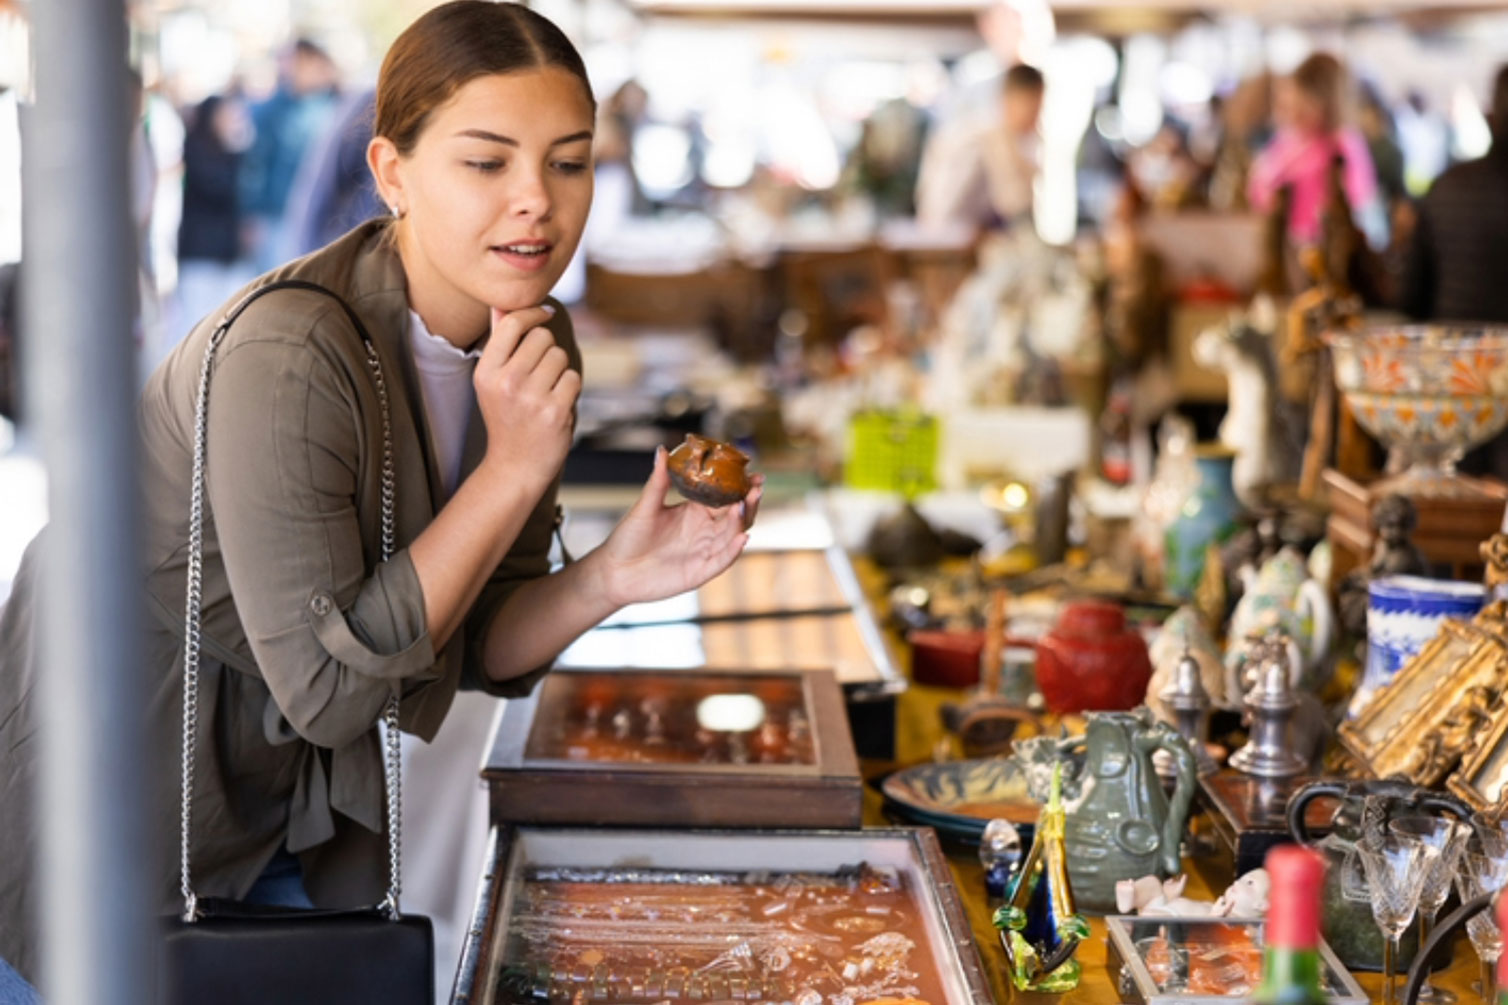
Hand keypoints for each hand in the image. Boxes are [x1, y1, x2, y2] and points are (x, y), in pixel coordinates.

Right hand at [474, 305, 580, 493]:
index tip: (545, 313)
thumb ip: (499, 343)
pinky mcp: (555, 411)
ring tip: (545, 392)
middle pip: (542, 337)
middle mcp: (507, 382)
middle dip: (547, 349)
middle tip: (539, 374)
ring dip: (560, 370)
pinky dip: (569, 389)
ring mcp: (531, 398)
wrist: (515, 466)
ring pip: (561, 356)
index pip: (513, 323)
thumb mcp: (492, 382)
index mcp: (486, 371)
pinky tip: (556, 405)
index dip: (533, 313)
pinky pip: (573, 378)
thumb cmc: (506, 418)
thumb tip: (502, 306)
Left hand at [595, 445, 763, 607]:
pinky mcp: (700, 572)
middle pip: (736, 516)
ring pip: (732, 536)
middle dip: (748, 502)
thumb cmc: (629, 537)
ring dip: (741, 522)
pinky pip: (722, 561)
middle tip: (756, 488)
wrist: (615, 571)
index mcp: (695, 512)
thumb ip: (658, 481)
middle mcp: (705, 531)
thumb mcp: (645, 506)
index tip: (755, 475)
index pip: (725, 497)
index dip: (741, 487)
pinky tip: (742, 538)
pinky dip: (733, 550)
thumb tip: (662, 450)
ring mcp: (704, 552)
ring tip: (744, 505)